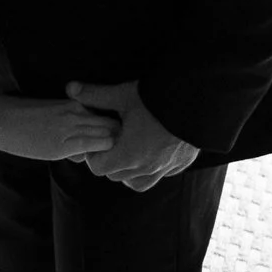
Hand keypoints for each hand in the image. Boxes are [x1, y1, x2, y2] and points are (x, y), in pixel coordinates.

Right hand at [0, 88, 126, 163]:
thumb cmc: (21, 116)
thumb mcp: (52, 114)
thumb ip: (70, 126)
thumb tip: (83, 152)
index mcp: (75, 104)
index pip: (108, 114)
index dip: (115, 129)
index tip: (115, 141)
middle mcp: (76, 113)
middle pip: (114, 125)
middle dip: (120, 141)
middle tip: (118, 154)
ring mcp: (70, 129)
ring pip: (108, 137)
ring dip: (112, 150)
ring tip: (110, 161)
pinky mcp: (61, 146)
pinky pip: (91, 149)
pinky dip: (99, 156)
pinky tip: (96, 163)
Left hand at [66, 80, 196, 190]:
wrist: (201, 101)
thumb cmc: (158, 99)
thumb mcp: (124, 95)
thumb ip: (96, 95)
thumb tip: (70, 88)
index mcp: (128, 155)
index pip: (99, 168)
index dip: (94, 154)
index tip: (99, 139)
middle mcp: (146, 168)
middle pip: (116, 175)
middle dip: (110, 161)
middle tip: (112, 140)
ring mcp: (166, 169)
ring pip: (139, 182)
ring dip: (130, 171)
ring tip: (130, 151)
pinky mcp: (181, 164)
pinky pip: (161, 175)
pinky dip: (152, 169)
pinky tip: (152, 151)